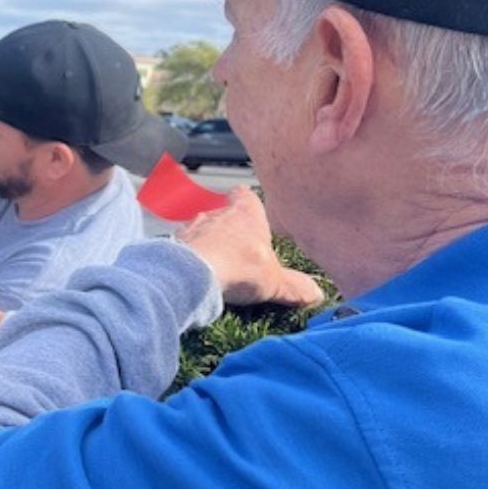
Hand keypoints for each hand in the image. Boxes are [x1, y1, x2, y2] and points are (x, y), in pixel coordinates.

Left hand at [176, 186, 323, 306]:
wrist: (193, 274)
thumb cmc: (238, 267)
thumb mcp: (275, 282)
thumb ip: (294, 286)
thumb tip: (314, 293)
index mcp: (245, 214)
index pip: (245, 195)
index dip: (247, 202)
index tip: (250, 209)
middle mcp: (216, 214)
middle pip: (223, 214)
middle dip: (228, 230)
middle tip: (237, 251)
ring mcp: (191, 227)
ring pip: (200, 230)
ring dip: (206, 244)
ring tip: (214, 266)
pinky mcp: (173, 244)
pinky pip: (181, 247)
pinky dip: (187, 257)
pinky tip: (193, 274)